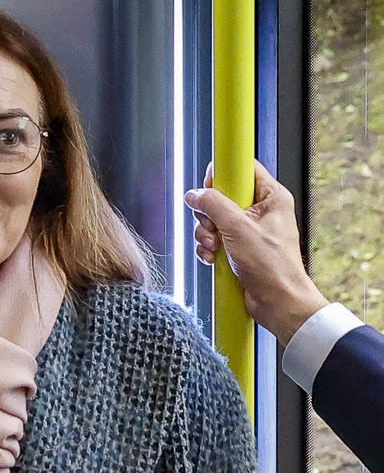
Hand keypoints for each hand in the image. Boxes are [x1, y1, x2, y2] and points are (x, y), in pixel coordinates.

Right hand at [183, 159, 328, 343]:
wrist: (278, 302)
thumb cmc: (273, 267)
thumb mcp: (238, 228)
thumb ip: (213, 205)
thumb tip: (194, 194)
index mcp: (271, 198)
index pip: (243, 169)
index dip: (223, 176)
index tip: (211, 188)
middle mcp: (261, 211)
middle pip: (221, 196)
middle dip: (209, 214)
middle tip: (214, 228)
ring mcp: (249, 229)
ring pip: (214, 218)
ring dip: (206, 234)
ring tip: (215, 247)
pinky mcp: (239, 246)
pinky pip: (214, 238)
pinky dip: (208, 247)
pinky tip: (213, 258)